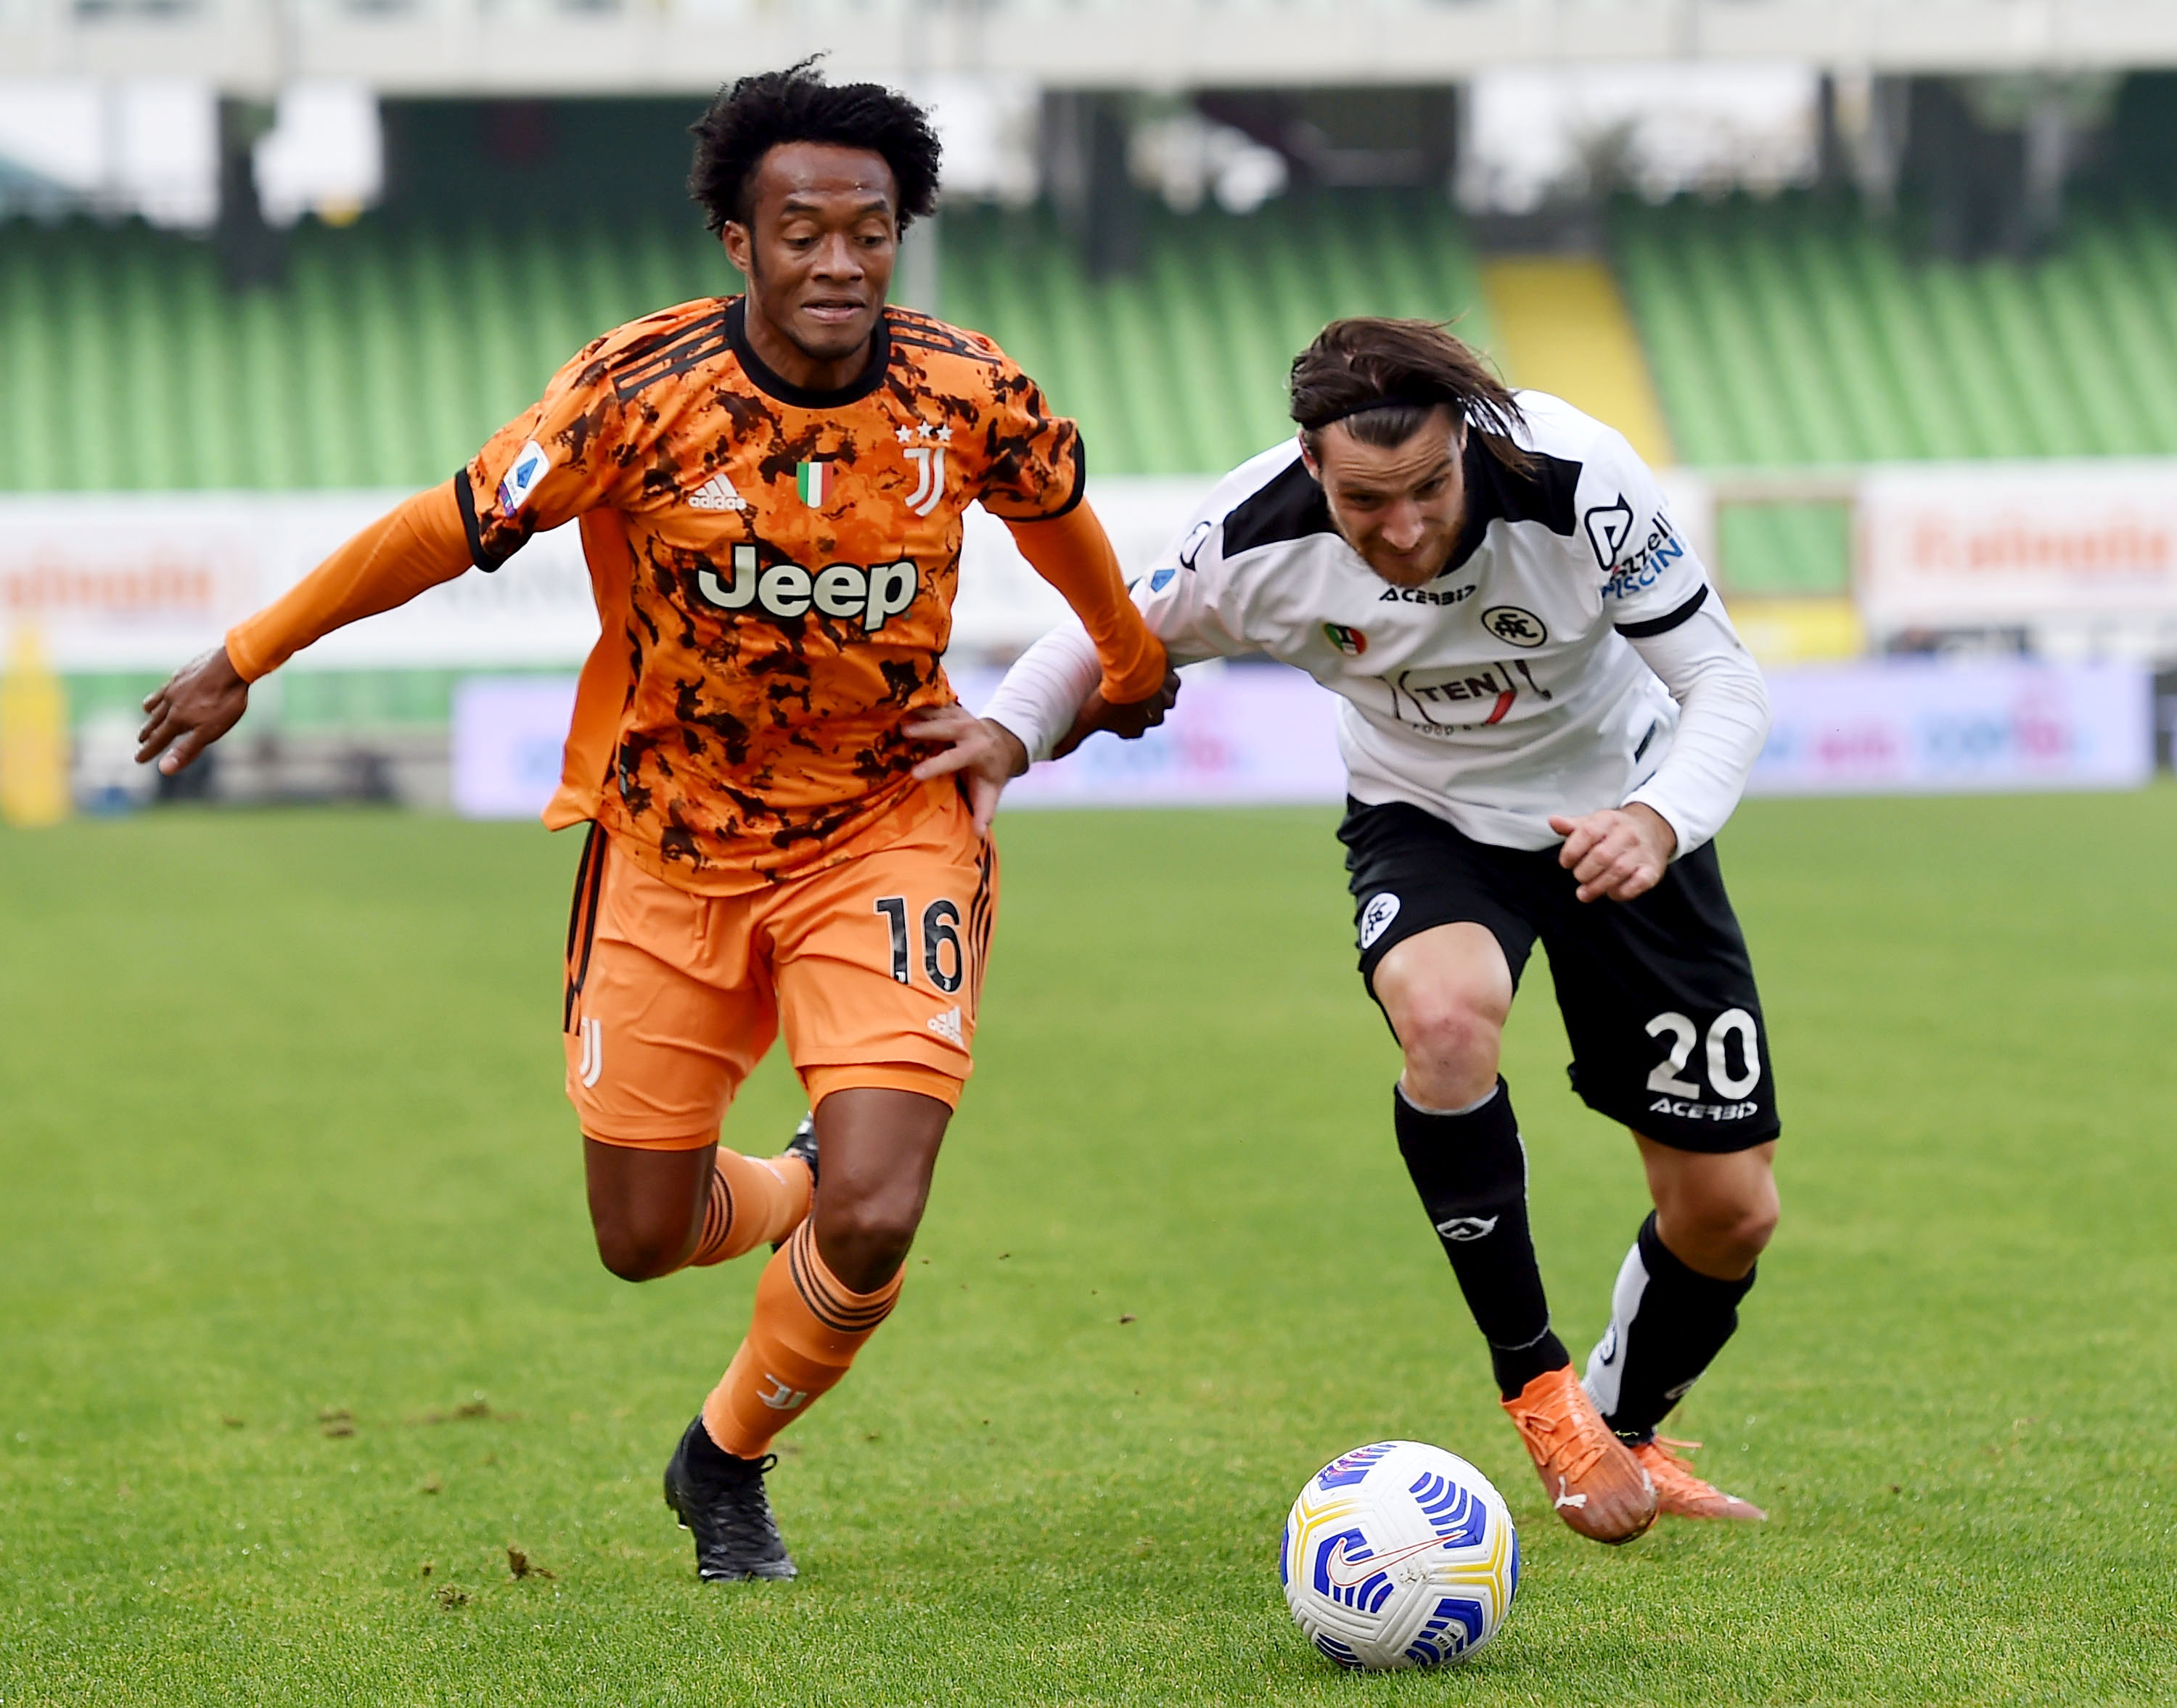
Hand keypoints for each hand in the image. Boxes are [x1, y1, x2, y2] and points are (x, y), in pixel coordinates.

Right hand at [138, 645, 248, 775]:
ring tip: (147, 712)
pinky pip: (169, 685)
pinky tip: (169, 688)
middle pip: (156, 721)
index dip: (149, 751)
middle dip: (148, 732)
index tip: (138, 759)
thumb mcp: (209, 732)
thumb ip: (186, 750)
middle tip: (141, 740)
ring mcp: (176, 685)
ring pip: (159, 701)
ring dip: (152, 709)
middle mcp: (171, 702)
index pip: (158, 740)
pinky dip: (163, 691)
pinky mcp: (183, 673)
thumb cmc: (224, 702)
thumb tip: (164, 769)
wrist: (232, 665)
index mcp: (177, 719)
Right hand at [905, 703, 1030, 836]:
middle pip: (947, 727)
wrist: (1001, 744)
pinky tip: (900, 703)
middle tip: (903, 732)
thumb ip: (984, 813)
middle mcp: (971, 730)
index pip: (955, 758)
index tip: (914, 774)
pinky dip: (919, 704)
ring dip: (919, 713)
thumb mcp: (990, 794)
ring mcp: (962, 716)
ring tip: (896, 715)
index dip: (935, 766)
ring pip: (939, 712)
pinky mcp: (953, 709)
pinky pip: (935, 704)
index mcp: (978, 752)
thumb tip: (977, 834)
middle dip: (926, 729)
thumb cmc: (990, 774)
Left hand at [1052, 669, 1180, 759]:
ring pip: (1161, 699)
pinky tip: (1151, 670)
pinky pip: (1171, 682)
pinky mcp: (1172, 683)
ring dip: (1151, 691)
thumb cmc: (1107, 697)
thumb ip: (1070, 738)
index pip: (1127, 730)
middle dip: (1135, 705)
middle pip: (1145, 715)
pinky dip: (1163, 677)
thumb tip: (1050, 756)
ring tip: (1136, 679)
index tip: (1107, 707)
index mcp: (1134, 730)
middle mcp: (1154, 720)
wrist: (1129, 668)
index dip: (1116, 719)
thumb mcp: (1085, 719)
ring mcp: (1165, 701)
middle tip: (1120, 690)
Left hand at [1548, 803, 1677, 903]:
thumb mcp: (1594, 822)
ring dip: (1597, 887)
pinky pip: (1637, 884)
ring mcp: (1642, 852)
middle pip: (1601, 856)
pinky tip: (1610, 892)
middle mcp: (1627, 834)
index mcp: (1609, 819)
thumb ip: (1572, 826)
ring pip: (1618, 871)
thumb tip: (1553, 821)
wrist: (1653, 828)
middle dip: (1584, 872)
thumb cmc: (1615, 830)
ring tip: (1584, 893)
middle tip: (1578, 878)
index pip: (1587, 833)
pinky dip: (1620, 892)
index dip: (1571, 851)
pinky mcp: (1652, 869)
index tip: (1565, 863)